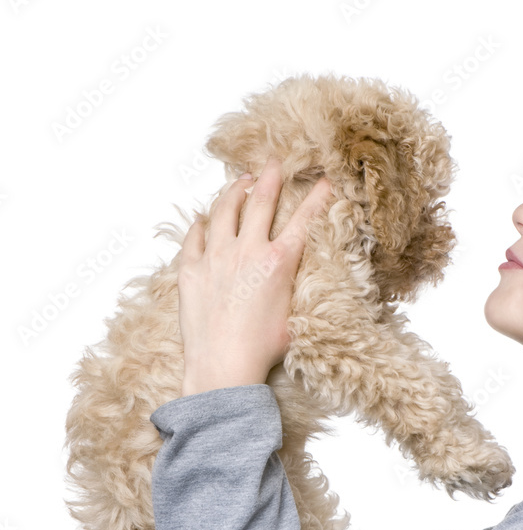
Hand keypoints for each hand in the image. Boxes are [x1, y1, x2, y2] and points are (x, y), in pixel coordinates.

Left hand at [177, 158, 333, 396]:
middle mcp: (247, 251)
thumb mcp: (295, 317)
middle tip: (274, 162)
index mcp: (278, 262)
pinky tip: (204, 219)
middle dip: (270, 178)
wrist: (223, 366)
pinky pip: (194, 236)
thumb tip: (301, 279)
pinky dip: (201, 224)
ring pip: (224, 210)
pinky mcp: (191, 270)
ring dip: (234, 191)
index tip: (325, 180)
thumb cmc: (263, 350)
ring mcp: (215, 257)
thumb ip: (296, 288)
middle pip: (260, 202)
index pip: (303, 219)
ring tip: (240, 181)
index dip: (317, 197)